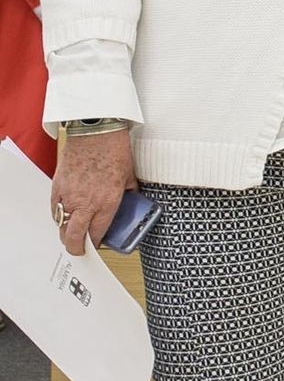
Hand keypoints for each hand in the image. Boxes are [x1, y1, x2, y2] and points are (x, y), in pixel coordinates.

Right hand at [51, 130, 136, 255]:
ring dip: (66, 232)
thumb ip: (128, 193)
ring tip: (72, 234)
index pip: (97, 234)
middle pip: (75, 237)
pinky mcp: (58, 185)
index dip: (97, 244)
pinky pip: (55, 208)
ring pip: (61, 225)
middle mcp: (86, 203)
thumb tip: (131, 201)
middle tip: (80, 249)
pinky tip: (65, 215)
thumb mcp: (129, 176)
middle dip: (77, 248)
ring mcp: (70, 195)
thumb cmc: (115, 150)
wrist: (96, 131)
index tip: (97, 245)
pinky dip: (58, 214)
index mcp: (107, 202)